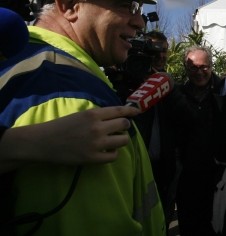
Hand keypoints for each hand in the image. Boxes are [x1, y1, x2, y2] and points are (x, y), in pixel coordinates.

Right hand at [0, 106, 139, 173]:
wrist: (43, 142)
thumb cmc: (61, 126)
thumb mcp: (80, 115)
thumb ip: (98, 115)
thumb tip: (116, 117)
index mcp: (93, 114)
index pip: (120, 110)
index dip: (132, 111)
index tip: (138, 112)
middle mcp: (97, 127)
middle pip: (124, 124)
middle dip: (124, 126)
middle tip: (119, 128)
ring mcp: (96, 143)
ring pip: (123, 140)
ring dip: (121, 140)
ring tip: (113, 140)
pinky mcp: (92, 158)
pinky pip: (113, 156)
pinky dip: (113, 153)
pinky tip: (107, 151)